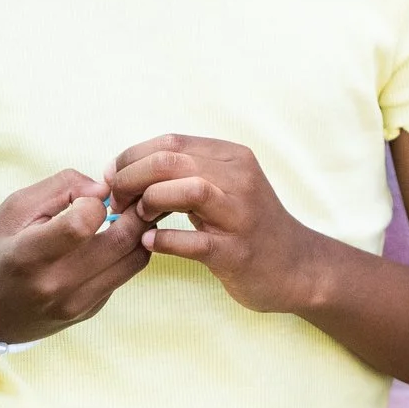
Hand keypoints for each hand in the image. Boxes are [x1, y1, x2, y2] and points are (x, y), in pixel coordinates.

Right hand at [0, 170, 149, 349]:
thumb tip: (104, 188)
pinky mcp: (88, 312)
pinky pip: (123, 275)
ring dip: (138, 231)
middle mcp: (55, 286)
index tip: (84, 199)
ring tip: (125, 216)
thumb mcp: (11, 210)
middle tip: (128, 196)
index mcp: (28, 257)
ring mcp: (75, 305)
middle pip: (123, 239)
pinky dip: (124, 254)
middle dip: (135, 210)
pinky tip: (108, 243)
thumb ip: (59, 187)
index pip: (84, 222)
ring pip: (135, 258)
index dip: (93, 202)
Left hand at [106, 135, 328, 315]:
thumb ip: (186, 173)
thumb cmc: (247, 226)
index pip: (171, 142)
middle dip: (131, 178)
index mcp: (233, 157)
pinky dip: (163, 240)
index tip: (112, 179)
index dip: (132, 157)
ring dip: (150, 202)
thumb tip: (126, 170)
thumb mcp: (224, 187)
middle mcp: (241, 178)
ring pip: (188, 190)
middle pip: (172, 161)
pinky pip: (194, 242)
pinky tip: (148, 242)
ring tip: (137, 218)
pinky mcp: (237, 251)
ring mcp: (241, 215)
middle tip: (116, 201)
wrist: (296, 266)